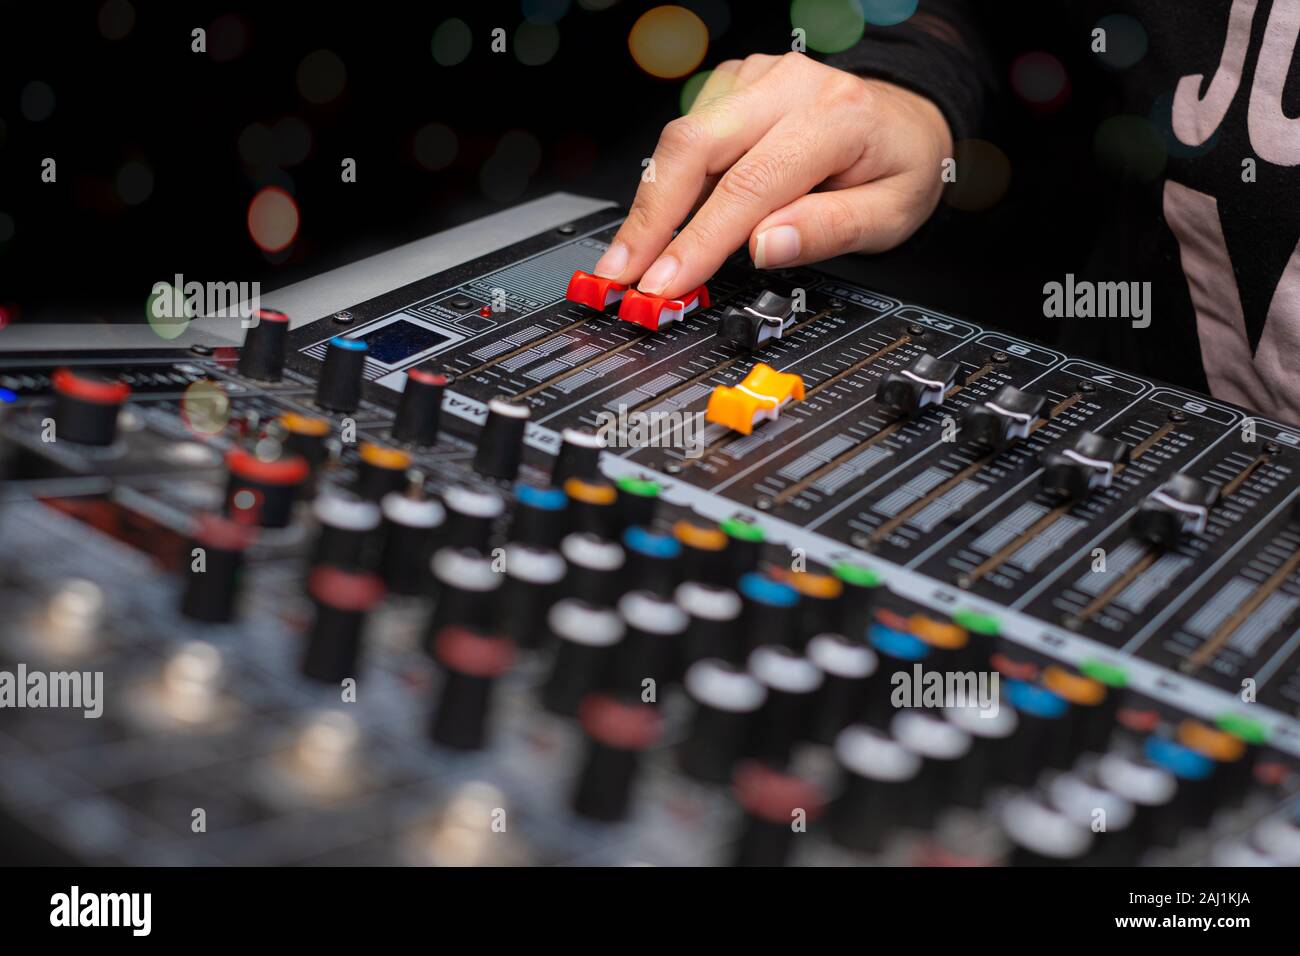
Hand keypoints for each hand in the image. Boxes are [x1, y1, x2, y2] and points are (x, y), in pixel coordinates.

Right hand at [592, 52, 953, 298]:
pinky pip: (688, 134)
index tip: (666, 281)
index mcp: (835, 117)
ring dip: (651, 204)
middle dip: (650, 216)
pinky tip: (668, 219)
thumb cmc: (898, 168)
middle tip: (621, 271)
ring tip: (631, 257)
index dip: (699, 239)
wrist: (906, 121)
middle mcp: (790, 85)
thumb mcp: (889, 216)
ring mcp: (757, 79)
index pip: (750, 184)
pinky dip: (669, 181)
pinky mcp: (734, 85)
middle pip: (695, 145)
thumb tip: (765, 248)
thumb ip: (829, 230)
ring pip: (682, 139)